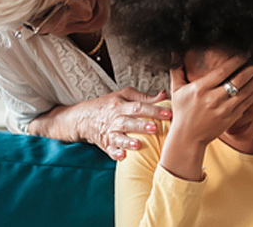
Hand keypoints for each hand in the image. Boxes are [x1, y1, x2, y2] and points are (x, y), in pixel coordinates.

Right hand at [28, 87, 171, 159]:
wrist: (84, 117)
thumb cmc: (108, 105)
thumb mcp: (124, 96)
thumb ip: (145, 97)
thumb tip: (164, 95)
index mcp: (120, 105)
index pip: (138, 106)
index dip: (153, 110)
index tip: (168, 113)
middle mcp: (114, 119)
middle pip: (128, 121)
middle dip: (141, 125)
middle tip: (154, 128)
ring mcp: (109, 132)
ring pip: (118, 137)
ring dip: (128, 141)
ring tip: (138, 145)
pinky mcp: (105, 144)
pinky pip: (109, 150)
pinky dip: (115, 153)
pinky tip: (122, 156)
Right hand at [168, 55, 252, 145]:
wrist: (188, 138)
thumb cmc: (182, 112)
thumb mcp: (176, 89)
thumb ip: (177, 69)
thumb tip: (174, 52)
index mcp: (201, 89)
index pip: (222, 72)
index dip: (236, 61)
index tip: (246, 53)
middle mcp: (214, 99)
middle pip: (238, 81)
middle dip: (252, 68)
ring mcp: (224, 110)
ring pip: (246, 92)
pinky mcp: (231, 118)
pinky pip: (247, 103)